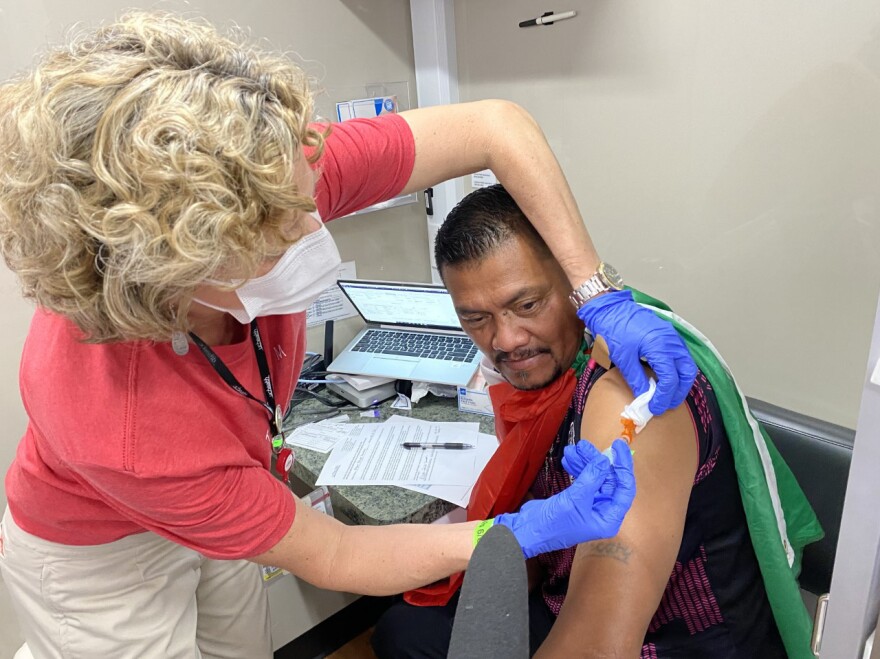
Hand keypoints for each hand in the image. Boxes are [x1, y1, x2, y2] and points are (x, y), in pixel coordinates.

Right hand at [494, 440, 635, 557]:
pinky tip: (568, 459)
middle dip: (595, 461)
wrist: (527, 531)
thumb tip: (605, 460)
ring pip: (593, 477)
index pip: (625, 488)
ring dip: (584, 462)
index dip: (623, 466)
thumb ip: (592, 478)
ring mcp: (589, 504)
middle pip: (607, 479)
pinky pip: (582, 479)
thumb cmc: (553, 525)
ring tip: (572, 450)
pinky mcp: (577, 499)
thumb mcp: (575, 500)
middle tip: (583, 446)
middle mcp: (603, 511)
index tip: (617, 446)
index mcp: (609, 518)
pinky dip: (576, 468)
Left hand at [577, 289, 697, 414]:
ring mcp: (672, 336)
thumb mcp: (622, 358)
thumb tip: (645, 398)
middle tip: (665, 404)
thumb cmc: (613, 329)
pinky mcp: (669, 335)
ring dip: (680, 382)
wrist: (608, 308)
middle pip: (687, 373)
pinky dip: (677, 370)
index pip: (671, 379)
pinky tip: (665, 379)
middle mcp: (672, 341)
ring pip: (687, 365)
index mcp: (661, 346)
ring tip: (667, 395)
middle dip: (678, 392)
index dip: (664, 397)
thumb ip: (637, 379)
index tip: (655, 408)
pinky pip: (681, 356)